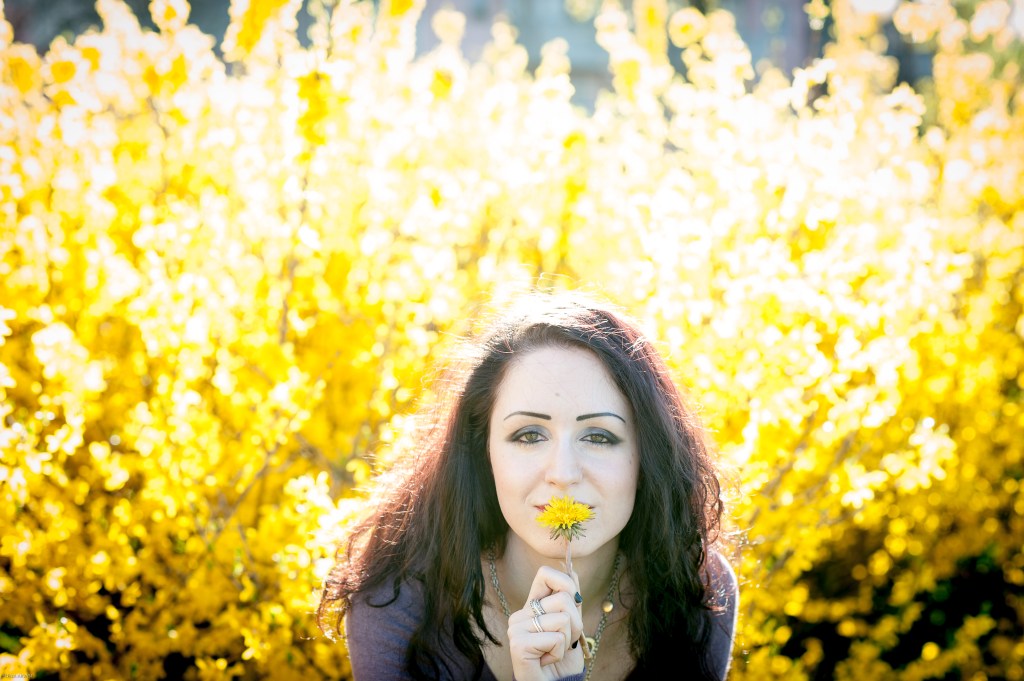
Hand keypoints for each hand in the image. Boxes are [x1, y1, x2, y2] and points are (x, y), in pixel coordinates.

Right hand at [507, 565, 584, 680]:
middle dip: (575, 623)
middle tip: (564, 641)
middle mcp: (521, 614)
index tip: (573, 605)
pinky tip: (547, 660)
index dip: (566, 583)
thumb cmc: (562, 659)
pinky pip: (556, 638)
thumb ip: (571, 601)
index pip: (545, 574)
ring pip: (562, 618)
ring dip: (567, 640)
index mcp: (532, 606)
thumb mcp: (571, 626)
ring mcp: (516, 628)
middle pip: (564, 598)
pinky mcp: (518, 644)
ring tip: (554, 651)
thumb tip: (573, 571)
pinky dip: (559, 652)